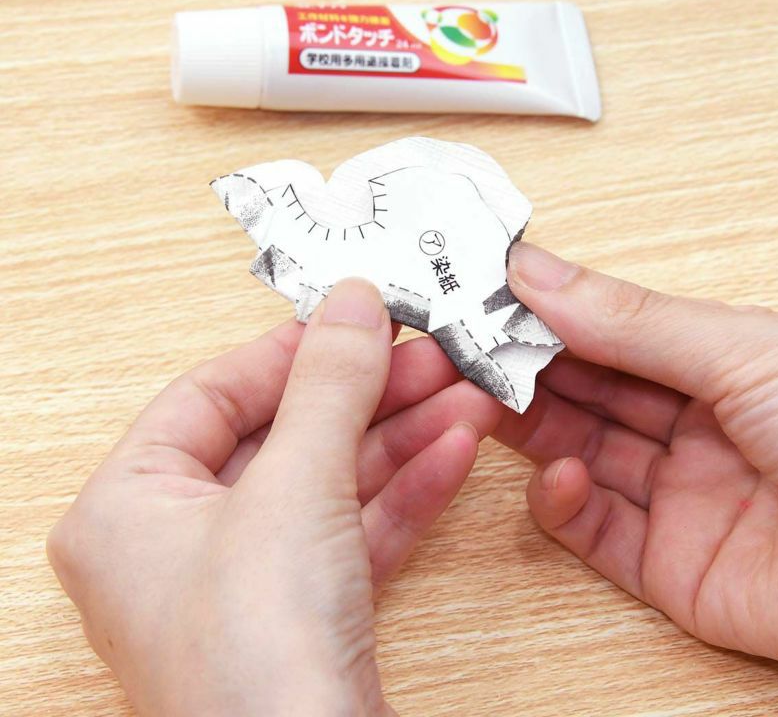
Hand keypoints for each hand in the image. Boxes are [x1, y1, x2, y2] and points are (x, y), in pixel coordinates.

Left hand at [47, 279, 502, 715]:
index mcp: (132, 504)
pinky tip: (457, 446)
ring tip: (463, 392)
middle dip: (367, 394)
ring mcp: (247, 580)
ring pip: (332, 480)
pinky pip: (357, 528)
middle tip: (426, 353)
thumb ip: (325, 386)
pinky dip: (408, 487)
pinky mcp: (306, 613)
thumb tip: (351, 304)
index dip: (288, 352)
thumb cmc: (252, 655)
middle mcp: (180, 542)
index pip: (212, 393)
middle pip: (285, 435)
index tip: (352, 321)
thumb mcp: (292, 487)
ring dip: (402, 435)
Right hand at [498, 242, 777, 664]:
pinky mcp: (668, 569)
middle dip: (527, 368)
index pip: (610, 332)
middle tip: (468, 350)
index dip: (548, 313)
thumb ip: (626, 319)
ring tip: (485, 403)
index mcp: (720, 364)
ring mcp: (679, 498)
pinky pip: (592, 530)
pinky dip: (561, 504)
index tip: (488, 297)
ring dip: (528, 429)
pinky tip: (560, 478)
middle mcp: (696, 428)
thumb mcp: (738, 353)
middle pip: (587, 393)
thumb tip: (534, 270)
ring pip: (578, 453)